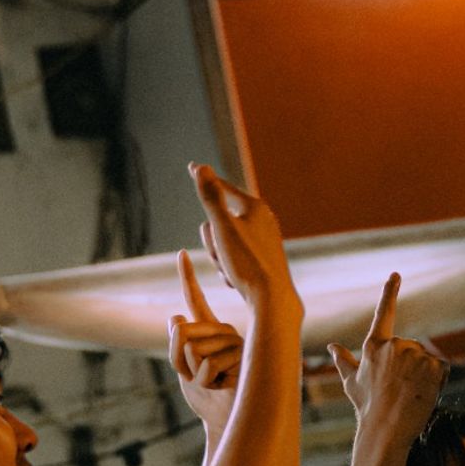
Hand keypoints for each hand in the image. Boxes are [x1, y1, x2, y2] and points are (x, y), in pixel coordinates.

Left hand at [168, 250, 242, 434]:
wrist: (225, 420)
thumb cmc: (205, 396)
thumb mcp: (183, 370)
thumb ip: (176, 346)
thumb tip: (176, 316)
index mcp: (208, 330)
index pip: (194, 300)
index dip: (188, 277)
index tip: (181, 254)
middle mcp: (224, 330)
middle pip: (183, 332)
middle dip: (179, 362)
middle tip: (199, 378)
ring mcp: (235, 341)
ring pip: (194, 350)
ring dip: (195, 375)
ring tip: (213, 383)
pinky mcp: (244, 355)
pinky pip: (208, 364)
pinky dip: (207, 381)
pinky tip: (222, 385)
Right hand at [189, 163, 299, 310]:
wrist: (272, 298)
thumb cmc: (247, 262)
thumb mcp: (223, 227)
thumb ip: (211, 197)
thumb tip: (201, 168)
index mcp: (255, 207)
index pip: (223, 188)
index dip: (204, 179)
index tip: (192, 167)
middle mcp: (262, 220)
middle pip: (219, 222)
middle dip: (212, 240)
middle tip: (221, 253)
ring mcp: (263, 240)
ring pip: (224, 243)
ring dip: (219, 257)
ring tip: (229, 270)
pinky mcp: (262, 259)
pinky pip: (234, 259)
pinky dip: (230, 269)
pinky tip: (236, 280)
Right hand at [328, 273, 447, 444]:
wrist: (385, 430)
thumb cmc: (367, 407)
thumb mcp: (352, 383)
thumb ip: (343, 361)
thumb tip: (331, 346)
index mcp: (374, 347)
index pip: (385, 314)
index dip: (390, 293)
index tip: (396, 275)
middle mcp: (394, 346)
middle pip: (412, 349)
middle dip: (411, 366)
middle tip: (400, 389)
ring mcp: (414, 355)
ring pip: (426, 360)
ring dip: (424, 374)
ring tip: (410, 393)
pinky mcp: (434, 365)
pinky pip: (441, 369)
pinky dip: (438, 381)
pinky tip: (424, 394)